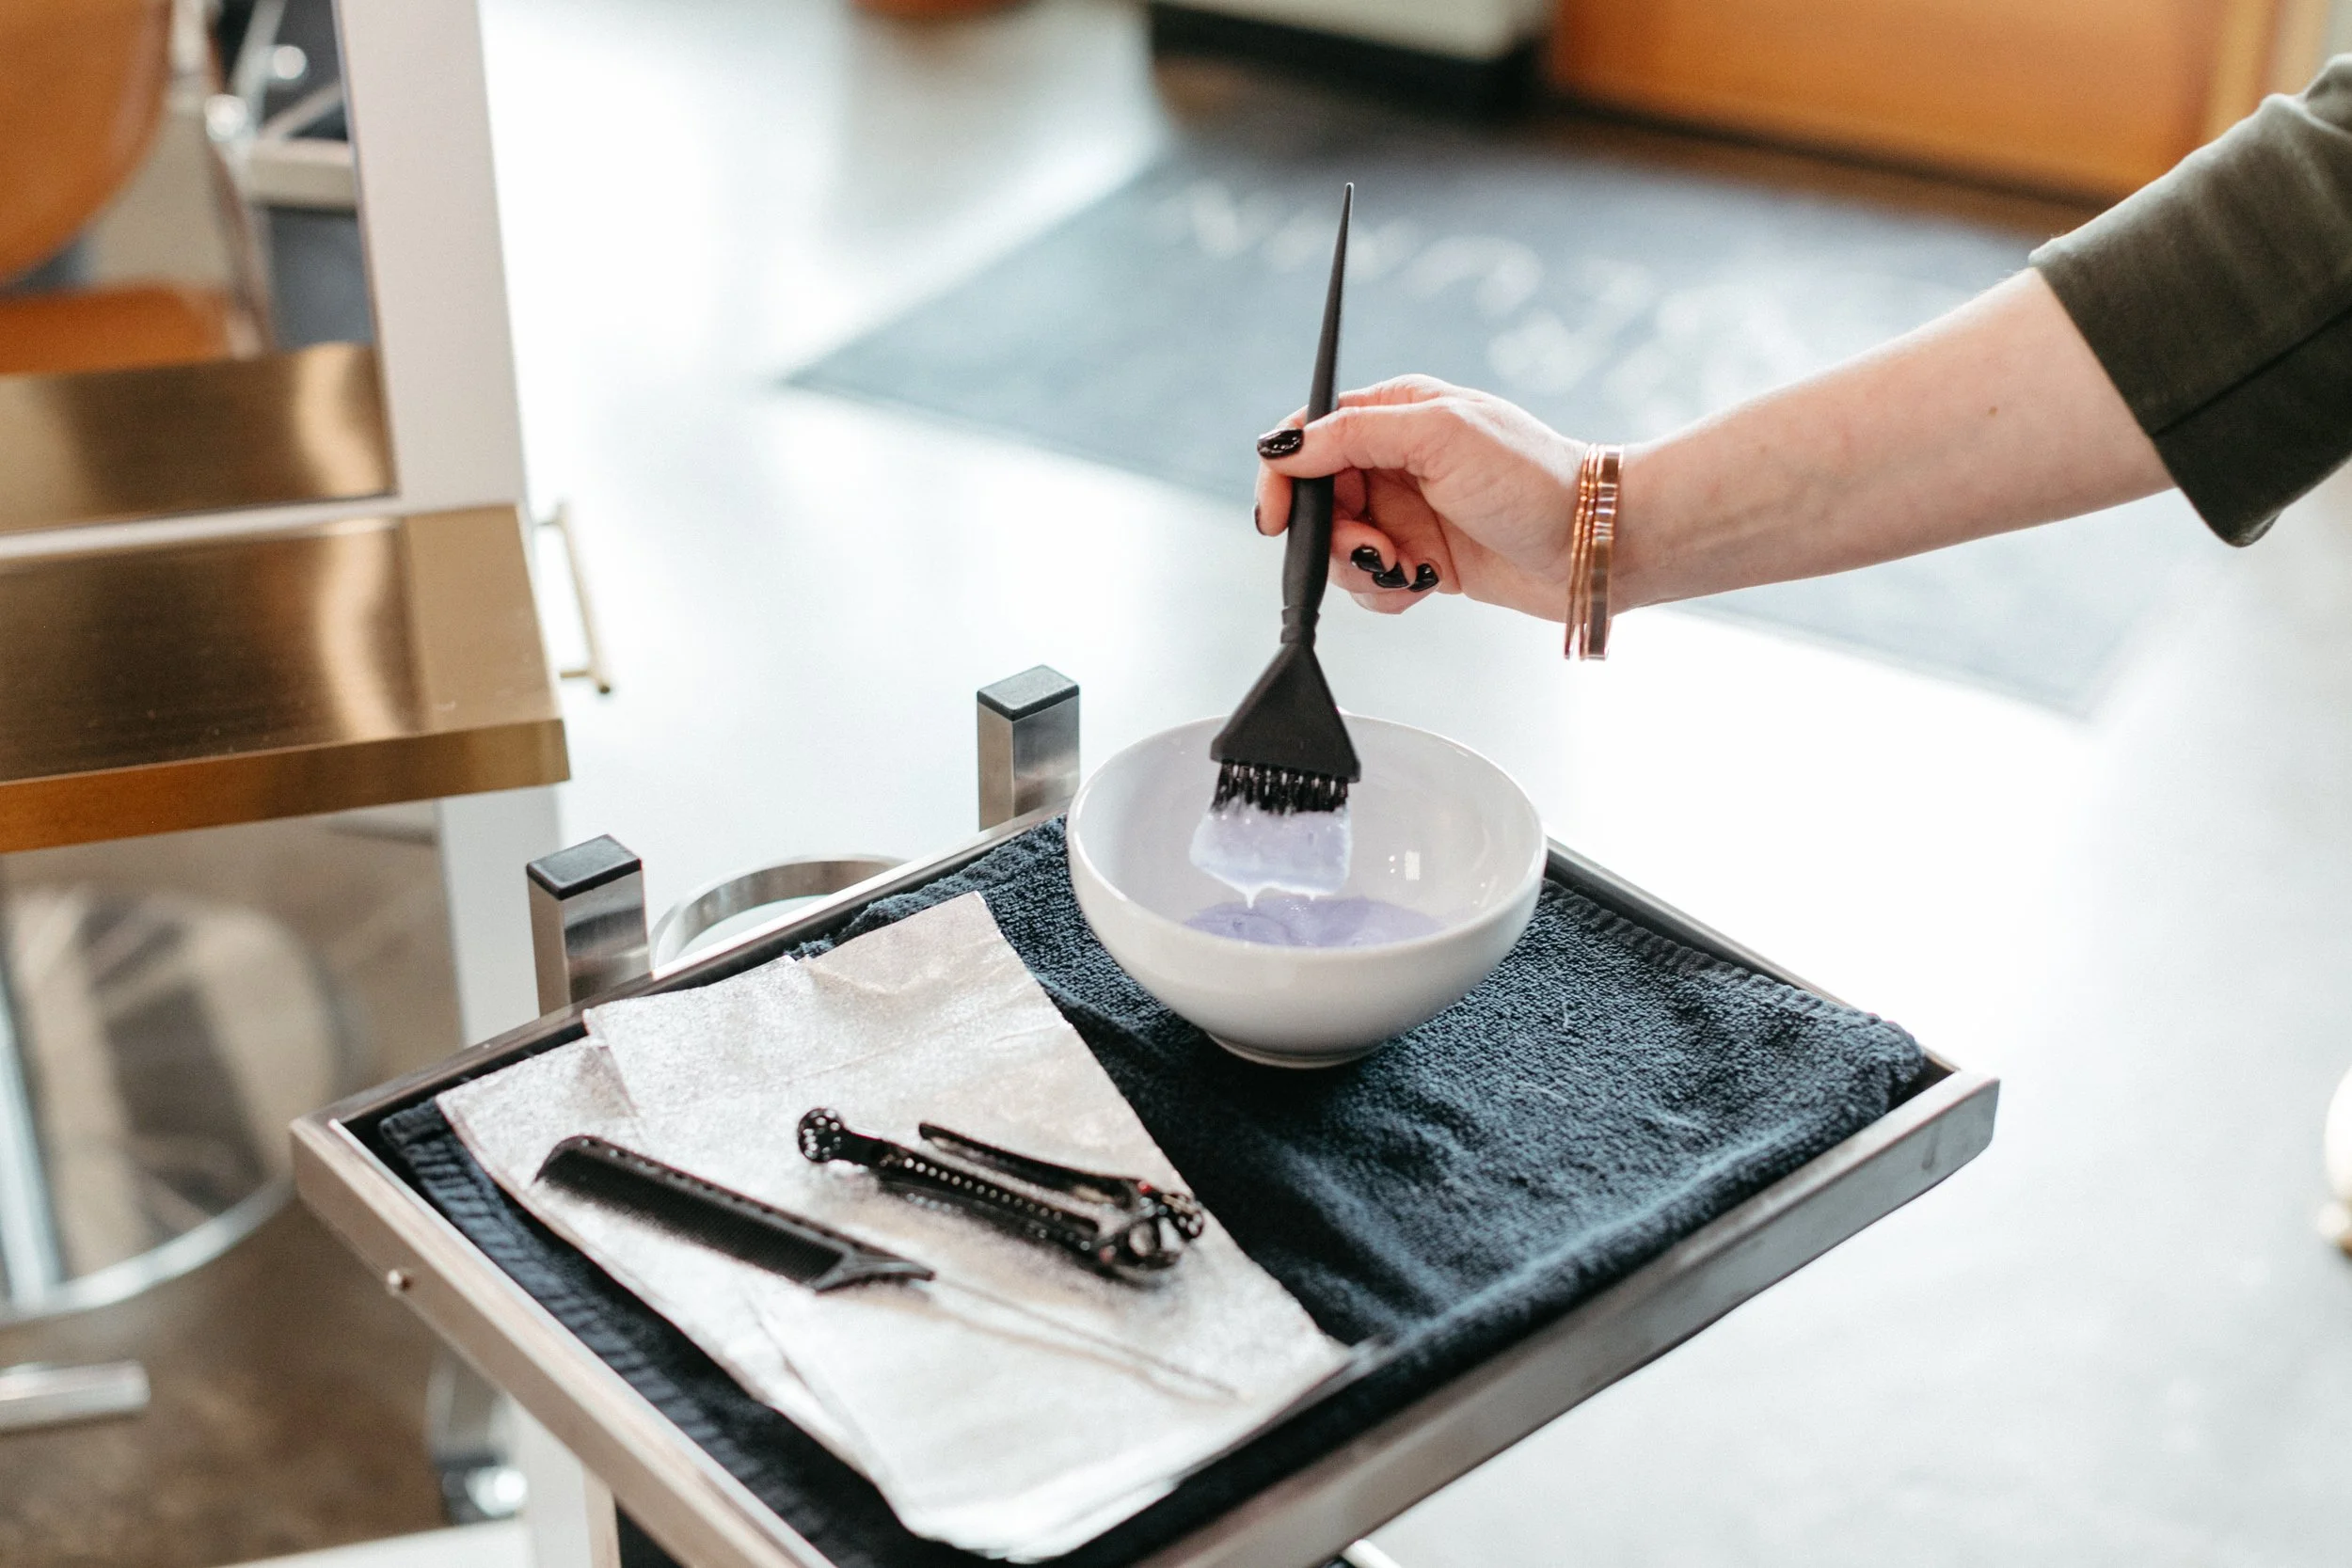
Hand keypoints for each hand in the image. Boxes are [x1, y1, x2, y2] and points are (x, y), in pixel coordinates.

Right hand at [1252, 376, 1586, 619]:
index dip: (1283, 476)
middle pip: (1316, 501)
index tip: (1276, 519)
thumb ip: (1354, 435)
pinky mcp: (1423, 558)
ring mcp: (1408, 512)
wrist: (1595, 545)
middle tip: (1372, 547)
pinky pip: (1372, 582)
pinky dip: (1387, 590)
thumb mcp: (1439, 435)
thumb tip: (1286, 447)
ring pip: (1339, 548)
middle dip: (1332, 535)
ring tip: (1410, 566)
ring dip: (1363, 567)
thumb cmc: (1534, 478)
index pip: (1309, 435)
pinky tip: (1424, 584)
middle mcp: (1396, 460)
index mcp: (1396, 413)